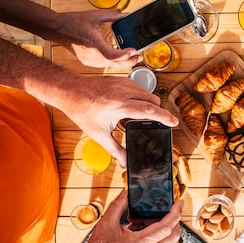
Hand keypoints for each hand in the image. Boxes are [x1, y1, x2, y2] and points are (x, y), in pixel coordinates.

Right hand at [50, 10, 140, 67]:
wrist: (56, 29)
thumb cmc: (73, 22)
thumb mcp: (95, 15)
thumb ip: (113, 15)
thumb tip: (126, 15)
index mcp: (94, 43)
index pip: (112, 55)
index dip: (124, 55)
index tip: (134, 50)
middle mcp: (91, 54)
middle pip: (114, 63)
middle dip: (129, 61)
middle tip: (139, 57)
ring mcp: (89, 60)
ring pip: (109, 65)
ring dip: (122, 62)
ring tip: (133, 57)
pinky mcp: (87, 61)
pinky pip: (103, 64)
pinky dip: (113, 62)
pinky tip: (119, 58)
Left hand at [57, 75, 178, 166]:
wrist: (69, 90)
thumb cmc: (82, 111)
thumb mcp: (98, 134)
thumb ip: (116, 149)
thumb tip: (126, 163)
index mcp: (119, 106)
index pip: (149, 109)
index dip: (164, 116)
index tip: (174, 122)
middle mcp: (123, 92)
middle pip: (152, 100)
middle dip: (157, 111)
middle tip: (152, 123)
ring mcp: (123, 83)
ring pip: (146, 93)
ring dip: (147, 104)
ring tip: (133, 117)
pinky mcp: (121, 79)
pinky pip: (138, 89)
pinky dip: (138, 98)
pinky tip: (127, 108)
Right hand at [77, 191, 183, 242]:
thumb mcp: (106, 223)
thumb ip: (119, 205)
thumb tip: (128, 193)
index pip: (166, 227)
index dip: (175, 213)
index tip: (179, 203)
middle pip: (171, 235)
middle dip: (174, 220)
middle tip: (169, 207)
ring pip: (162, 238)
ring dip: (158, 224)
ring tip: (140, 215)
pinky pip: (153, 242)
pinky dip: (149, 230)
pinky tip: (135, 223)